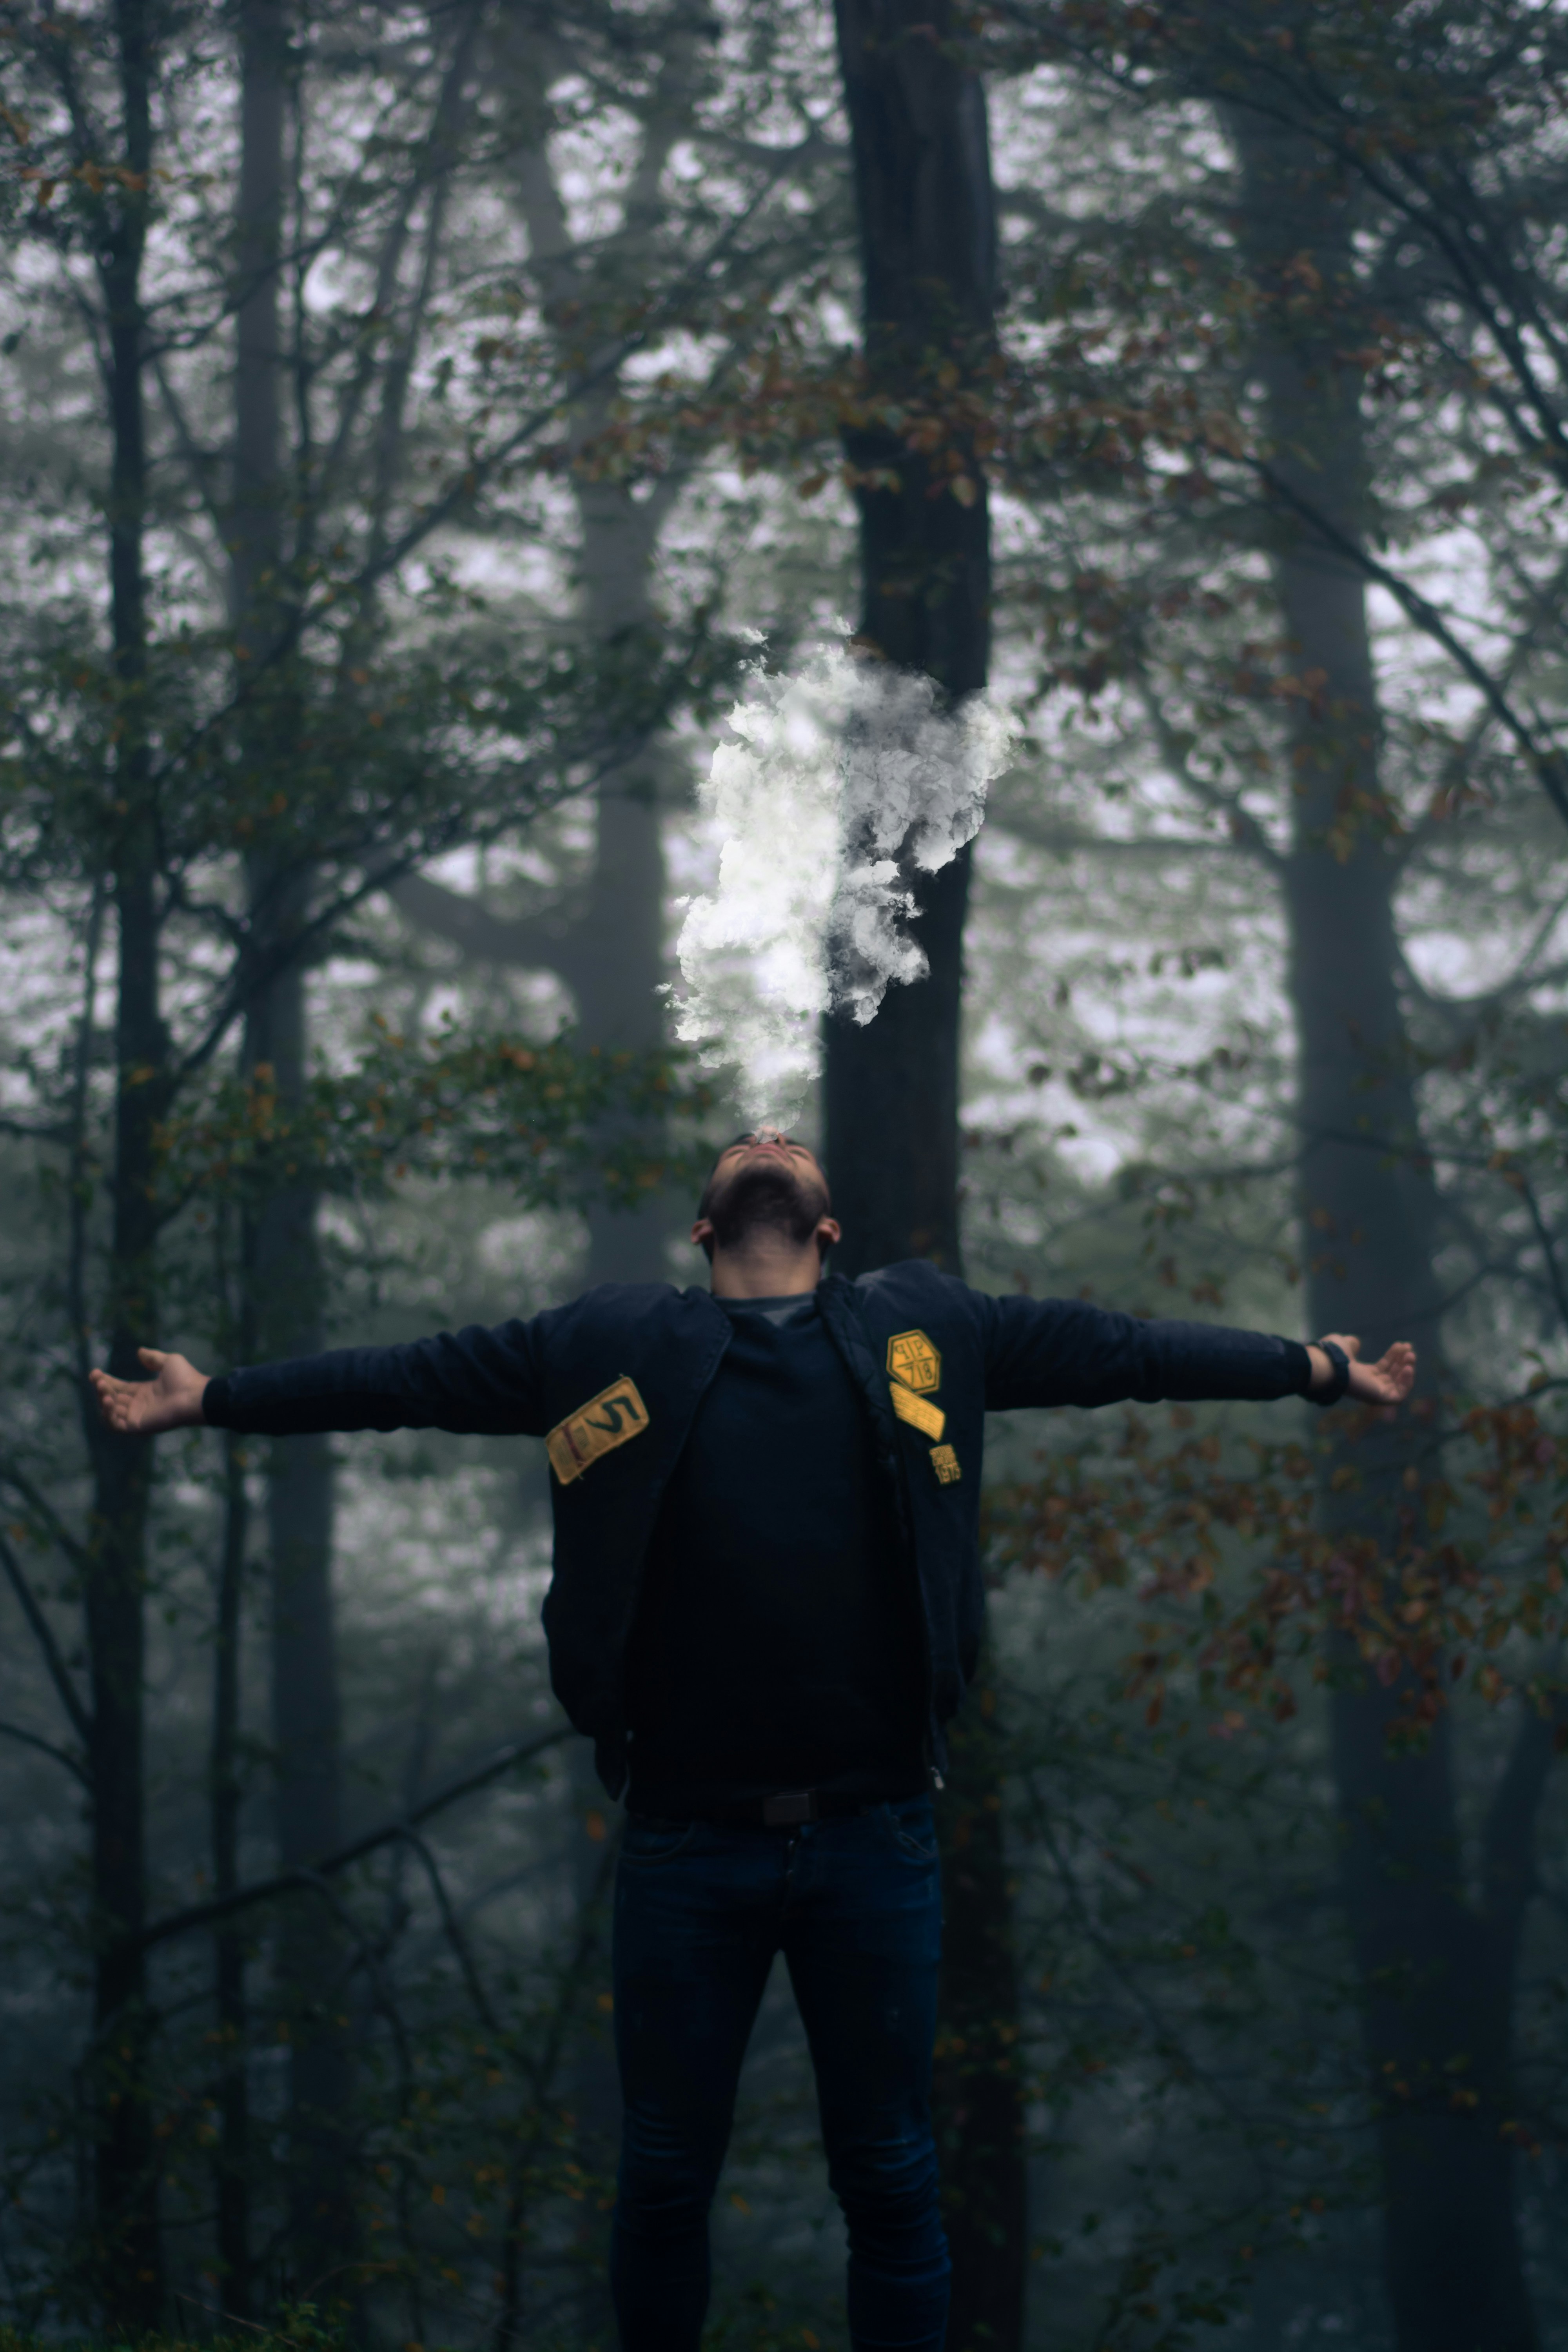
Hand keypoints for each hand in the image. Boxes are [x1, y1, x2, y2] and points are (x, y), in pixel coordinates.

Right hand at [89, 1348, 209, 1436]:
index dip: (106, 1380)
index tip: (95, 1372)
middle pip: (111, 1398)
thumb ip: (153, 1358)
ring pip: (110, 1412)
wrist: (194, 1396)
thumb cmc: (185, 1378)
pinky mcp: (137, 1426)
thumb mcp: (168, 1362)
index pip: (119, 1388)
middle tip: (97, 1377)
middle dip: (101, 1388)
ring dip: (102, 1399)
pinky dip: (107, 1414)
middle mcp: (138, 1405)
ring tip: (102, 1387)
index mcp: (144, 1392)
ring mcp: (137, 1417)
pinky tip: (108, 1400)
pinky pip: (114, 1425)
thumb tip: (140, 1351)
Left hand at [1309, 1333, 1416, 1407]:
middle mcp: (1369, 1384)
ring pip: (1398, 1385)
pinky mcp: (1379, 1398)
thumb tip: (1356, 1343)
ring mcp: (1374, 1393)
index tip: (1402, 1344)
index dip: (1394, 1355)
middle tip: (1409, 1349)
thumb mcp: (1345, 1345)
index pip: (1383, 1367)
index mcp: (1361, 1374)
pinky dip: (1406, 1383)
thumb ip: (1352, 1345)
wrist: (1327, 1365)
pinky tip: (1408, 1368)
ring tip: (1410, 1356)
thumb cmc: (1333, 1355)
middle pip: (1392, 1375)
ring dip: (1407, 1370)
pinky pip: (1399, 1395)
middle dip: (1403, 1361)